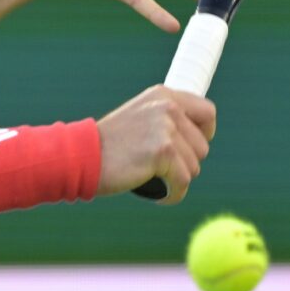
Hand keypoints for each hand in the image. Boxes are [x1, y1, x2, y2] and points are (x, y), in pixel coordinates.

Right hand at [96, 85, 214, 203]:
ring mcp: (166, 128)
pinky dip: (172, 194)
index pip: (207, 112)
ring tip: (151, 177)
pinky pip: (183, 183)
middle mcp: (167, 107)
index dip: (204, 134)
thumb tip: (200, 137)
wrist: (81, 155)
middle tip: (159, 168)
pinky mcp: (163, 151)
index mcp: (163, 95)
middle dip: (185, 163)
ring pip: (194, 167)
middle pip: (202, 147)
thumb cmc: (108, 145)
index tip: (189, 148)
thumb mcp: (140, 118)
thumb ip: (166, 120)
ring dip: (176, 179)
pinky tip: (158, 194)